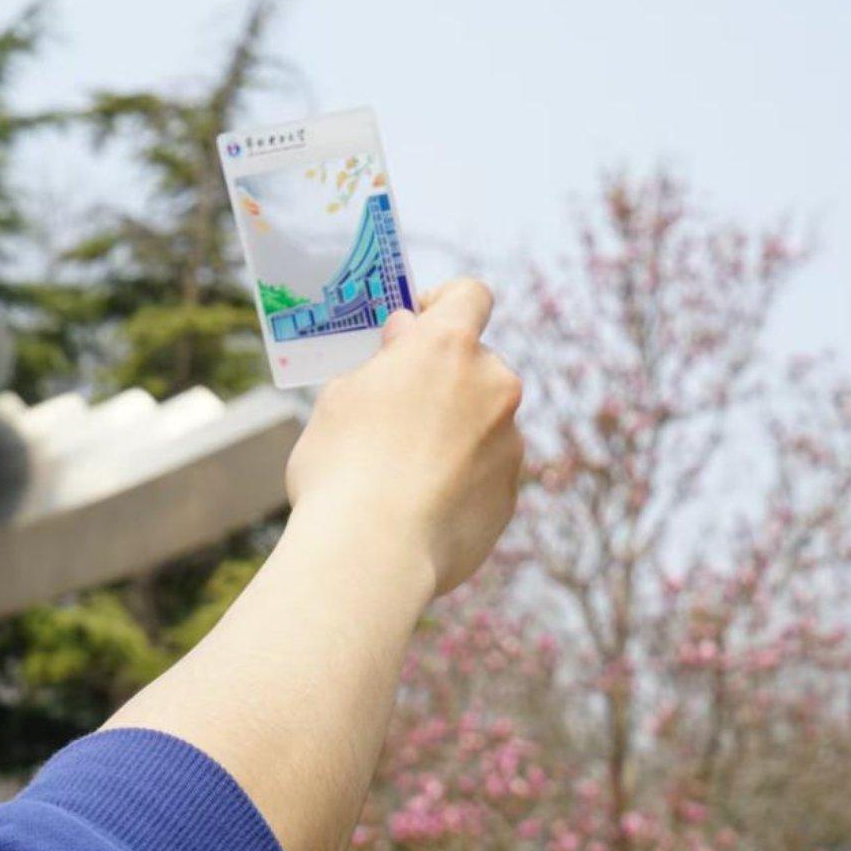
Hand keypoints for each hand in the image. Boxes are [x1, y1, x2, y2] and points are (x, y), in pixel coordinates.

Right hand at [286, 278, 523, 595]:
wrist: (372, 556)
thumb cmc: (341, 468)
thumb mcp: (340, 397)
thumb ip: (384, 362)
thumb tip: (404, 339)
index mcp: (448, 347)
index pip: (469, 294)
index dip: (441, 304)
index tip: (412, 328)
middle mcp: (493, 385)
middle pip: (476, 364)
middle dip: (443, 380)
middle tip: (393, 412)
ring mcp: (509, 442)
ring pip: (482, 422)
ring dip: (452, 433)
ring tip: (398, 474)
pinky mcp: (510, 495)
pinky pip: (485, 473)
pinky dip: (459, 481)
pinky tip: (416, 508)